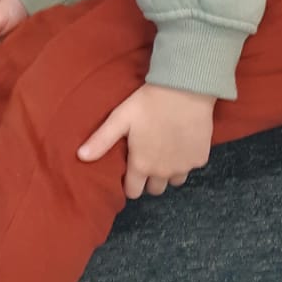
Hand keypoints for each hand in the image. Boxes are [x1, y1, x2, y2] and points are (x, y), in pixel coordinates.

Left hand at [77, 83, 215, 199]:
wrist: (185, 90)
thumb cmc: (149, 103)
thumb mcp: (120, 118)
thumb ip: (101, 140)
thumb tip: (80, 157)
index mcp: (142, 165)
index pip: (133, 192)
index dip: (130, 184)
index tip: (129, 172)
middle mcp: (163, 172)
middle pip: (155, 189)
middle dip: (150, 179)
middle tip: (147, 157)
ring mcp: (184, 167)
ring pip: (174, 180)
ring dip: (169, 171)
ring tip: (164, 150)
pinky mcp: (200, 159)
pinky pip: (191, 166)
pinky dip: (186, 159)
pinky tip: (181, 141)